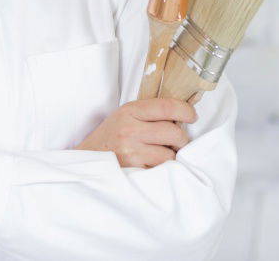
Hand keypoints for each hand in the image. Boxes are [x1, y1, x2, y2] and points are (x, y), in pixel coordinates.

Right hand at [74, 98, 196, 167]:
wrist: (86, 162)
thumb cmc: (110, 138)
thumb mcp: (124, 116)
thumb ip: (149, 113)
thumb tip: (183, 116)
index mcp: (129, 111)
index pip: (167, 106)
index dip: (185, 111)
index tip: (191, 116)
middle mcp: (130, 130)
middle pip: (173, 132)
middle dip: (180, 138)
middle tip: (174, 141)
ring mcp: (132, 152)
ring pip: (170, 154)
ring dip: (171, 156)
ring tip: (159, 154)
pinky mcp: (134, 171)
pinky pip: (162, 170)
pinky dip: (162, 169)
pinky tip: (152, 165)